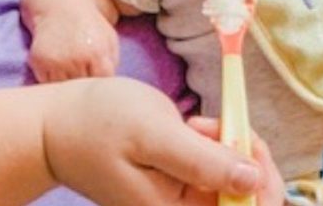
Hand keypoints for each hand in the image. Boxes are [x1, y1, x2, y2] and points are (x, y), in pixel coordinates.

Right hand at [28, 8, 118, 81]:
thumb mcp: (109, 39)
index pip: (101, 83)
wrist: (59, 6)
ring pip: (64, 89)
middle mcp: (75, 59)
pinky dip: (52, 80)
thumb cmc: (88, 25)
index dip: (100, 82)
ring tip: (70, 68)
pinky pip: (47, 83)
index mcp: (97, 53)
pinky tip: (58, 66)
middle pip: (82, 88)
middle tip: (83, 73)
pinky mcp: (38, 62)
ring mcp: (55, 62)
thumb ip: (112, 64)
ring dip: (67, 84)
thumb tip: (108, 88)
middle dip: (84, 83)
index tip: (97, 76)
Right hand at [43, 77, 281, 205]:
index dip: (265, 179)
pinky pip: (218, 174)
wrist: (57, 127)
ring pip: (238, 183)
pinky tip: (193, 128)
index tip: (245, 138)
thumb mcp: (152, 134)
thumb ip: (202, 160)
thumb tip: (252, 180)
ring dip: (231, 149)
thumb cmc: (97, 125)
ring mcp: (183, 204)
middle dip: (249, 158)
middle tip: (220, 124)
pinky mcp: (180, 189)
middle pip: (250, 199)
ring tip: (196, 124)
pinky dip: (218, 147)